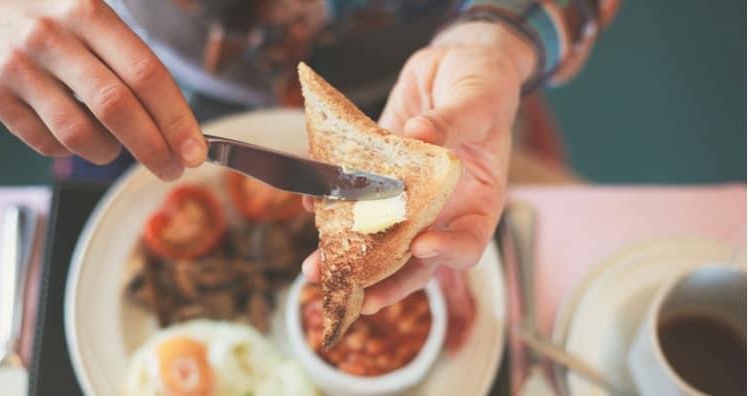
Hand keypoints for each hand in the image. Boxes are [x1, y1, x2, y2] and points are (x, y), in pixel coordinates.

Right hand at [0, 0, 206, 179]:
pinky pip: (46, 144)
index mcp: (89, 13)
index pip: (146, 75)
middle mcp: (50, 36)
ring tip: (116, 146)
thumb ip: (139, 68)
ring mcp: (17, 65)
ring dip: (109, 152)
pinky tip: (78, 133)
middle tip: (171, 169)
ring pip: (78, 134)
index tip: (195, 152)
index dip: (176, 120)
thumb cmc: (65, 22)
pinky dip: (72, 150)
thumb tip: (182, 133)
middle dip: (152, 148)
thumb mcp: (102, 21)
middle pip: (115, 108)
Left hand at [302, 22, 535, 312]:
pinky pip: (357, 197)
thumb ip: (452, 121)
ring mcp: (409, 195)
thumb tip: (420, 134)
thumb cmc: (483, 83)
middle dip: (382, 278)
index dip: (447, 252)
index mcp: (479, 199)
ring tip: (314, 267)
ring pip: (379, 236)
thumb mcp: (477, 99)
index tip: (421, 246)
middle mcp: (442, 207)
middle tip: (351, 293)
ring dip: (347, 254)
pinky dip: (332, 204)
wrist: (456, 63)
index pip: (468, 242)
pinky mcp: (381, 174)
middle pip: (415, 258)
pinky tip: (311, 204)